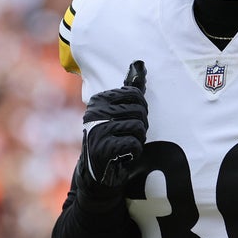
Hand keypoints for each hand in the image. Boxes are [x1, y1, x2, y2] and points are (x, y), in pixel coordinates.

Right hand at [79, 61, 147, 199]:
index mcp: (99, 99)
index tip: (131, 119)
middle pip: (139, 111)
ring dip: (137, 140)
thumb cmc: (111, 138)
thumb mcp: (116, 112)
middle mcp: (96, 112)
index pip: (135, 94)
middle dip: (140, 126)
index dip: (141, 109)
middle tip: (127, 136)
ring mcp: (98, 130)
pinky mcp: (104, 148)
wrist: (97, 173)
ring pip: (139, 128)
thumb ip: (129, 90)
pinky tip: (123, 155)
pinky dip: (134, 152)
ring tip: (125, 145)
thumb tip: (139, 64)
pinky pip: (134, 144)